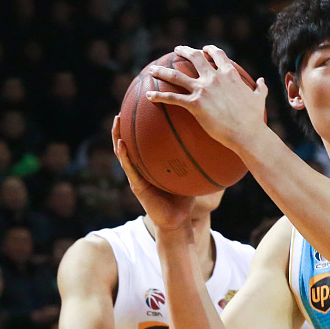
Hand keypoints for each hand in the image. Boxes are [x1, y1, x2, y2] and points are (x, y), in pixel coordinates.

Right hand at [112, 114, 194, 230]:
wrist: (177, 221)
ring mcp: (137, 176)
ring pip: (123, 152)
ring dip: (118, 136)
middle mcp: (141, 168)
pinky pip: (129, 168)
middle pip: (129, 142)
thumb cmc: (184, 198)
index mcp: (151, 164)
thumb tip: (212, 142)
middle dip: (125, 126)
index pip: (143, 142)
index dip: (140, 127)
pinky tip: (121, 144)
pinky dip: (124, 156)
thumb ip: (195, 160)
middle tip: (124, 107)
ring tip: (117, 120)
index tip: (141, 108)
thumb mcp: (189, 174)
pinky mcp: (137, 186)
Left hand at [146, 45, 268, 149]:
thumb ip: (260, 88)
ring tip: (153, 69)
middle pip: (195, 57)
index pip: (218, 55)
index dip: (210, 50)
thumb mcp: (259, 99)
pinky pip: (172, 98)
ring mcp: (203, 90)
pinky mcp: (194, 104)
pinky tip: (148, 95)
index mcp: (229, 75)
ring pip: (177, 75)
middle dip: (184, 51)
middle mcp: (214, 78)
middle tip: (177, 50)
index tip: (205, 49)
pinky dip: (159, 96)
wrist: (247, 132)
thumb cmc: (254, 118)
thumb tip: (262, 81)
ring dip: (163, 70)